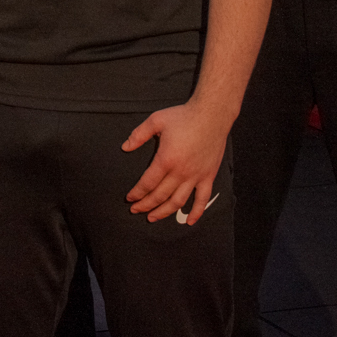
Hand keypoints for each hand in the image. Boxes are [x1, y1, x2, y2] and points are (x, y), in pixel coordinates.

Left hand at [122, 100, 232, 224]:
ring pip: (178, 201)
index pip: (147, 183)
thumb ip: (139, 135)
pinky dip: (197, 212)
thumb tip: (125, 147)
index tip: (129, 198)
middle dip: (145, 205)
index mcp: (166, 159)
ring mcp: (196, 176)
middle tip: (135, 211)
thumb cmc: (183, 116)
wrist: (212, 115)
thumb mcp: (156, 120)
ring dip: (164, 212)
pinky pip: (202, 199)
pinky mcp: (209, 176)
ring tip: (152, 217)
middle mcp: (181, 172)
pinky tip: (190, 222)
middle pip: (160, 195)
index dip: (137, 193)